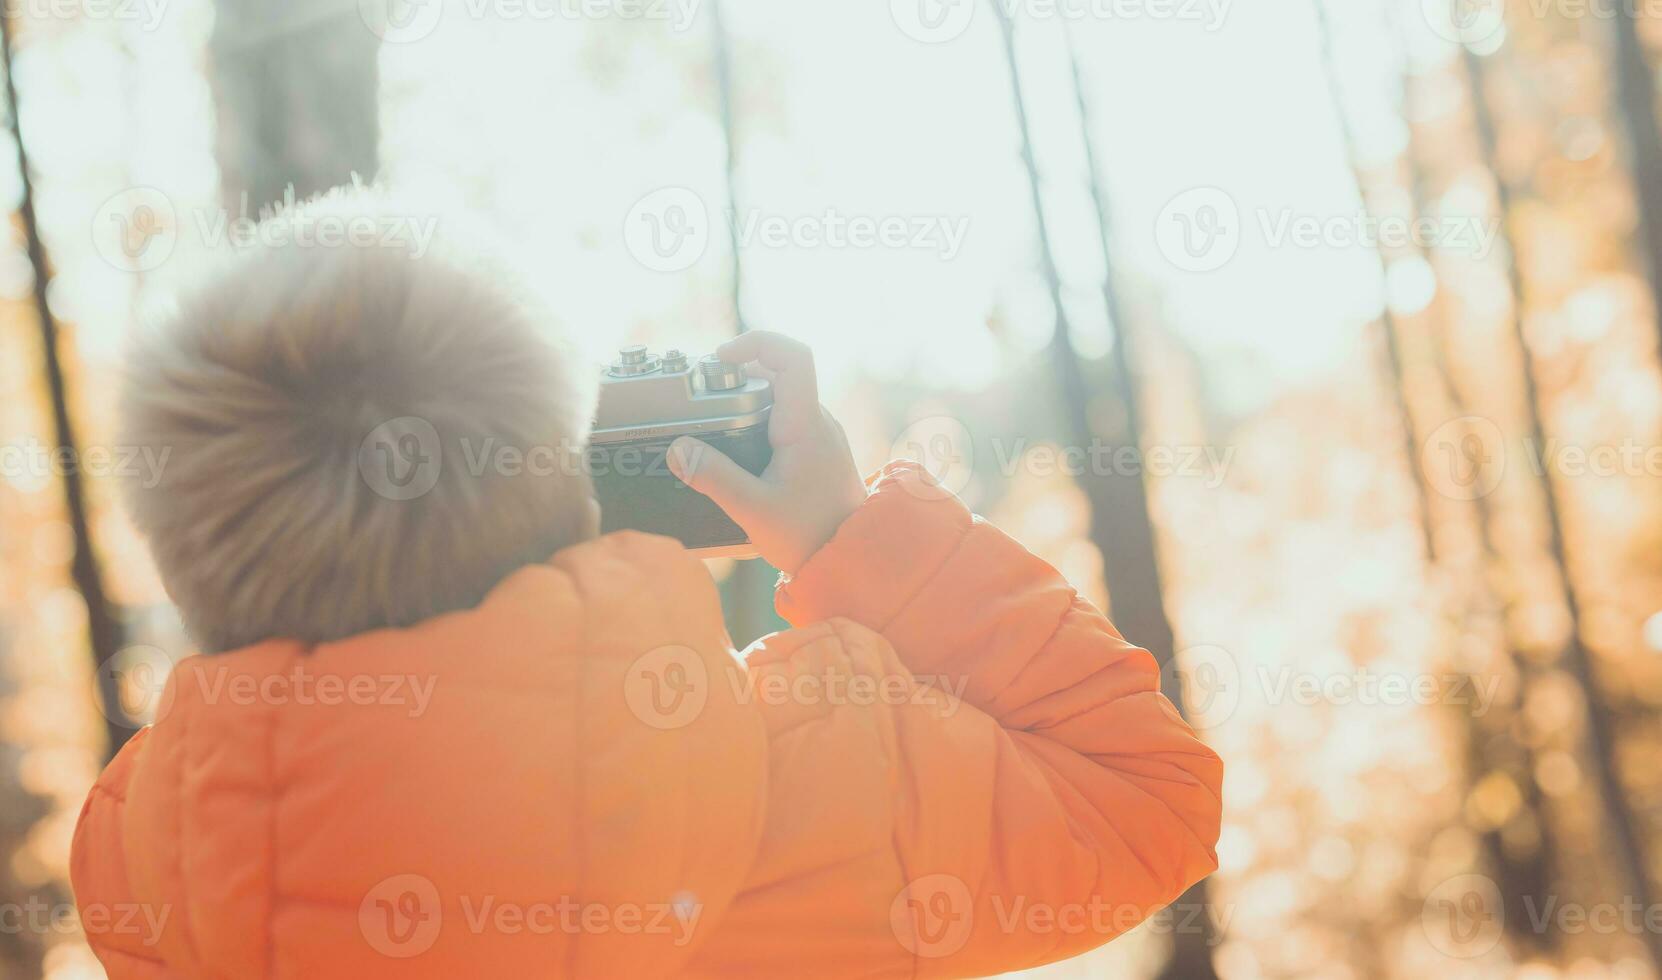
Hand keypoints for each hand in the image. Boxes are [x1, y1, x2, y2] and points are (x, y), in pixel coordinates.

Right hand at [667, 331, 865, 572]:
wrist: (853, 559)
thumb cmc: (811, 536)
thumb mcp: (754, 510)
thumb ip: (714, 477)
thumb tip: (678, 448)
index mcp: (807, 424)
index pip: (794, 357)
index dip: (757, 343)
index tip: (721, 359)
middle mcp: (818, 421)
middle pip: (779, 374)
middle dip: (738, 376)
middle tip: (702, 397)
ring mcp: (820, 435)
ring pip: (781, 398)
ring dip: (746, 401)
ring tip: (711, 425)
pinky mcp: (817, 451)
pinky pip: (785, 421)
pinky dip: (758, 422)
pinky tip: (734, 450)